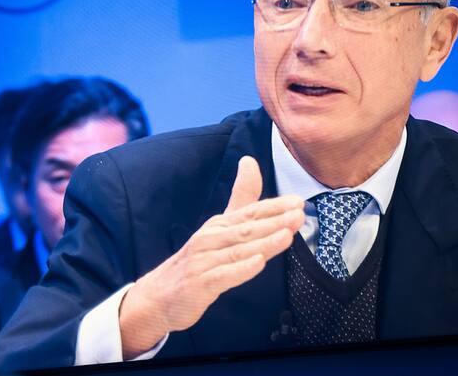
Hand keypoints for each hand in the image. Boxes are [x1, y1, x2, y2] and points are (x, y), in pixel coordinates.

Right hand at [118, 156, 303, 357]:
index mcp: (218, 225)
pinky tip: (258, 264)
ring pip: (238, 250)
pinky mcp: (199, 284)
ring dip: (264, 242)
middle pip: (246, 228)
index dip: (274, 207)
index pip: (249, 212)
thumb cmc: (197, 261)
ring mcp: (203, 261)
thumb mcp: (219, 229)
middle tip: (299, 214)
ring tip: (286, 235)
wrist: (159, 296)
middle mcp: (210, 239)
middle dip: (274, 221)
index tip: (298, 201)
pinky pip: (223, 276)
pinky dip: (241, 269)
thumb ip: (241, 200)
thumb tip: (249, 161)